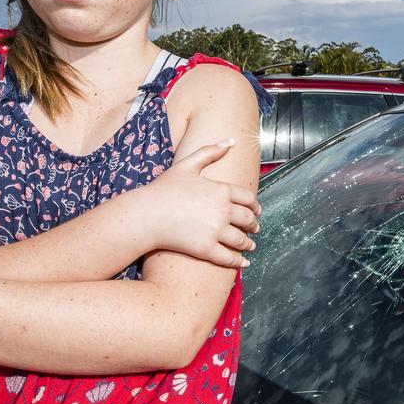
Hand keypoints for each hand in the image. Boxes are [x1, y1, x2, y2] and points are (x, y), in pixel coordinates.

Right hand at [144, 138, 260, 267]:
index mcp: (221, 190)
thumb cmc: (163, 189)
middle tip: (255, 227)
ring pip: (241, 240)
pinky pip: (229, 257)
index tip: (257, 210)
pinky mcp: (206, 249)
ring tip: (251, 245)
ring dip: (249, 243)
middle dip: (254, 224)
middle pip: (247, 219)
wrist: (146, 214)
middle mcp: (223, 210)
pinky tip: (244, 263)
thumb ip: (210, 152)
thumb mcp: (187, 165)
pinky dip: (239, 261)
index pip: (248, 199)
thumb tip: (231, 141)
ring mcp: (215, 231)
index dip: (255, 205)